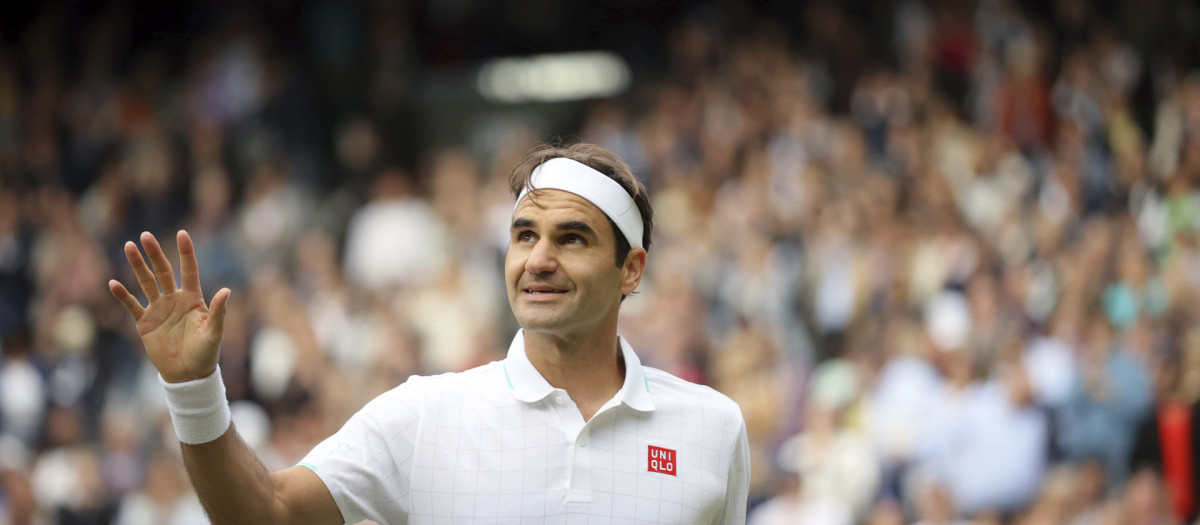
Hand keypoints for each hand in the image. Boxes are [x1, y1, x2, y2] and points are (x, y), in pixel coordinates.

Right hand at [109, 231, 230, 382]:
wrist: (188, 374)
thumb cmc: (206, 353)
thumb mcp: (214, 332)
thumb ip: (218, 311)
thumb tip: (226, 291)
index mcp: (193, 299)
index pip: (189, 270)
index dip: (186, 253)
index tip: (182, 234)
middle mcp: (174, 299)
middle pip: (163, 271)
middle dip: (154, 254)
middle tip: (145, 235)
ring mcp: (158, 309)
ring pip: (146, 283)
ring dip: (137, 266)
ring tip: (128, 247)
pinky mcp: (145, 322)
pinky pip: (132, 305)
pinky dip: (123, 295)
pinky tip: (113, 283)